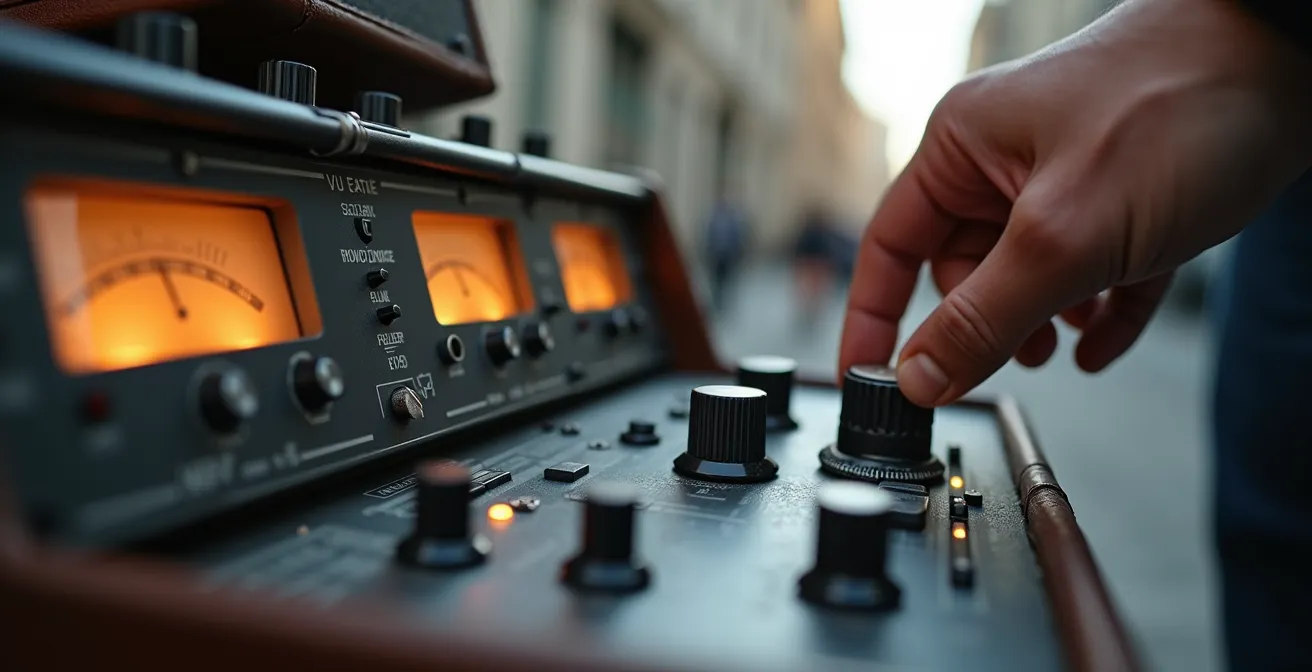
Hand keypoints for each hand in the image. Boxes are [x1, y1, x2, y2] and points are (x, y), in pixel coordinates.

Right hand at [839, 0, 1311, 405]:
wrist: (1295, 60)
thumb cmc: (1178, 106)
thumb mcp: (1063, 236)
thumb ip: (983, 317)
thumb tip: (919, 377)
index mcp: (963, 148)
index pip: (889, 245)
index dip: (873, 317)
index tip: (867, 378)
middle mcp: (1005, 160)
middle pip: (962, 269)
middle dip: (984, 323)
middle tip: (1010, 360)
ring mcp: (1066, 177)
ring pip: (1026, 275)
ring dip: (1040, 321)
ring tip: (1065, 345)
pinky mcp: (1124, 197)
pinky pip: (1090, 273)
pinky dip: (1095, 312)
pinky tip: (1104, 339)